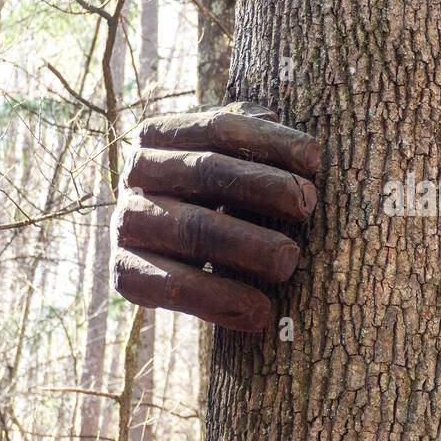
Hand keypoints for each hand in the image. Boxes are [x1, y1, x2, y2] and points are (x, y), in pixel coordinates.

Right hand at [112, 102, 320, 331]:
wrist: (160, 247)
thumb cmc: (212, 193)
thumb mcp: (227, 156)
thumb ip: (255, 140)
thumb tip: (305, 152)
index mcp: (160, 133)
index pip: (220, 128)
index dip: (270, 142)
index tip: (316, 161)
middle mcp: (136, 172)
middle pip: (206, 172)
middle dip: (263, 187)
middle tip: (308, 206)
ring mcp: (127, 221)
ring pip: (191, 228)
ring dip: (246, 245)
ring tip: (289, 262)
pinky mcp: (124, 271)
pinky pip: (173, 286)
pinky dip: (220, 299)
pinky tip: (260, 312)